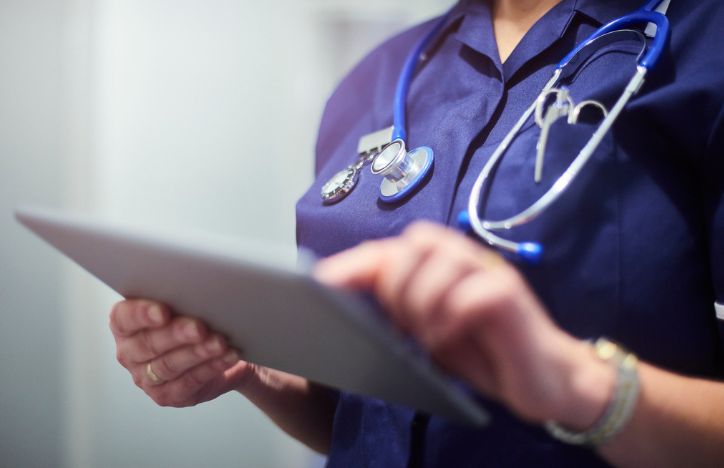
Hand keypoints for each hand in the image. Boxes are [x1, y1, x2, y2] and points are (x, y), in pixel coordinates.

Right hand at [110, 299, 251, 406]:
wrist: (222, 349)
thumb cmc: (196, 318)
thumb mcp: (184, 304)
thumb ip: (179, 297)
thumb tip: (196, 290)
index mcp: (125, 325)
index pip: (124, 318)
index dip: (142, 314)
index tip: (163, 311)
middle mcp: (130, 352)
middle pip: (149, 344)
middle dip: (177, 334)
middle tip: (200, 327)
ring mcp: (145, 378)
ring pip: (170, 365)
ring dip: (198, 353)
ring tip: (220, 342)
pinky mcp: (167, 395)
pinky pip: (190, 382)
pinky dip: (211, 367)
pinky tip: (227, 356)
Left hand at [314, 222, 613, 427]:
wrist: (544, 378)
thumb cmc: (482, 352)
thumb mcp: (430, 331)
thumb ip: (400, 310)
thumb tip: (350, 307)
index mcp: (440, 263)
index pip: (388, 251)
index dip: (352, 265)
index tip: (319, 284)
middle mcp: (464, 257)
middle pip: (412, 244)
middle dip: (395, 285)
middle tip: (404, 324)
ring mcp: (489, 271)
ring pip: (437, 258)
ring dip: (422, 301)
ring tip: (427, 336)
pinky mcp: (511, 294)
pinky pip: (472, 292)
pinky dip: (451, 317)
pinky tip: (448, 340)